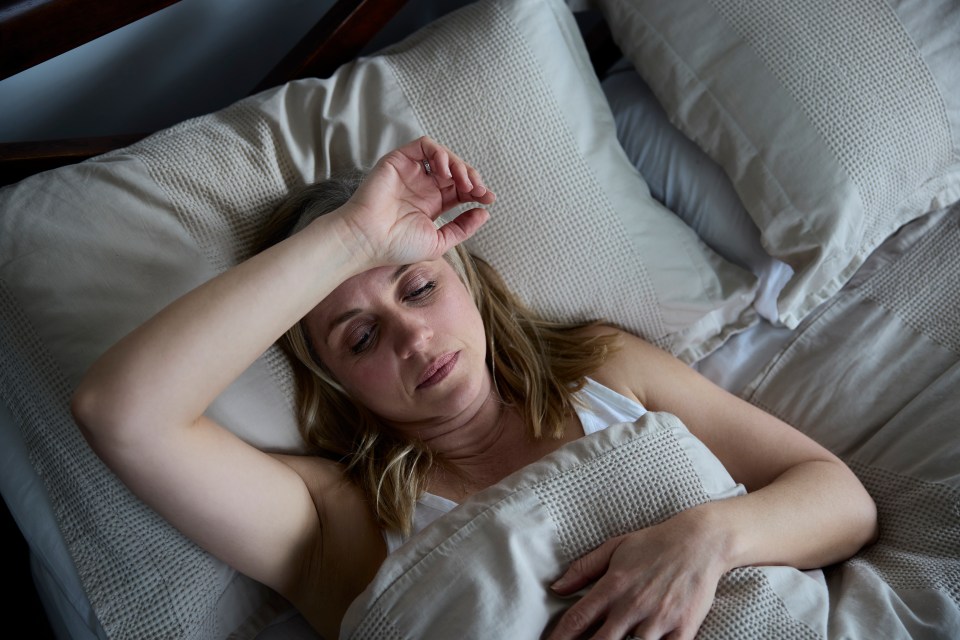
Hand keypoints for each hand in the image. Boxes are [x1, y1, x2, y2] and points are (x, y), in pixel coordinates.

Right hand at [335, 136, 494, 267]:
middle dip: (472, 178)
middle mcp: (423, 186)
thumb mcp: (439, 241)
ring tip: (464, 182)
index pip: (460, 189)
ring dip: (460, 165)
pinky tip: (444, 172)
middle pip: (456, 171)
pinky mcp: (400, 160)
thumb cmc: (397, 246)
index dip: (477, 191)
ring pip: (444, 156)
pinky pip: (425, 146)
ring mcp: (412, 172)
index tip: (488, 199)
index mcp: (432, 204)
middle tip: (479, 190)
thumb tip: (484, 213)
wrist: (369, 239)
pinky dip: (440, 154)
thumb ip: (463, 228)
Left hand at [546, 509, 726, 639]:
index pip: (577, 619)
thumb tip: (556, 587)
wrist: (701, 541)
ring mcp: (658, 619)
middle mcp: (632, 605)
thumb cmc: (654, 543)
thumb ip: (584, 569)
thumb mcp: (614, 547)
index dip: (560, 637)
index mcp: (612, 585)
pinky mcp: (683, 628)